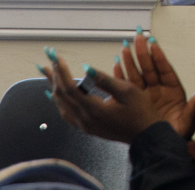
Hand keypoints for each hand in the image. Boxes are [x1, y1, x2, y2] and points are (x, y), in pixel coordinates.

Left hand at [42, 51, 166, 143]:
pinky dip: (59, 101)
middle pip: (62, 96)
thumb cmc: (141, 112)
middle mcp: (85, 119)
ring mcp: (85, 125)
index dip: (62, 72)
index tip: (58, 58)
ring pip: (62, 105)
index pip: (70, 88)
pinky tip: (56, 96)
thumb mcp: (128, 91)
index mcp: (94, 109)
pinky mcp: (87, 127)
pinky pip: (67, 113)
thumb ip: (105, 80)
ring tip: (48, 73)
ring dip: (54, 87)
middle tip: (49, 60)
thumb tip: (87, 69)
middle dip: (55, 76)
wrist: (146, 135)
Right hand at [114, 32, 194, 139]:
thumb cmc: (179, 134)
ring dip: (130, 61)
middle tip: (136, 36)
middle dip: (142, 52)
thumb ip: (194, 107)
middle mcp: (159, 90)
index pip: (165, 69)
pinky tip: (116, 65)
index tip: (153, 42)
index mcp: (173, 90)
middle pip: (149, 68)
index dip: (159, 56)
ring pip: (137, 74)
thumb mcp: (188, 122)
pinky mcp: (136, 102)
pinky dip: (122, 76)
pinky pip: (128, 86)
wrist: (164, 147)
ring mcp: (146, 95)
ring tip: (124, 47)